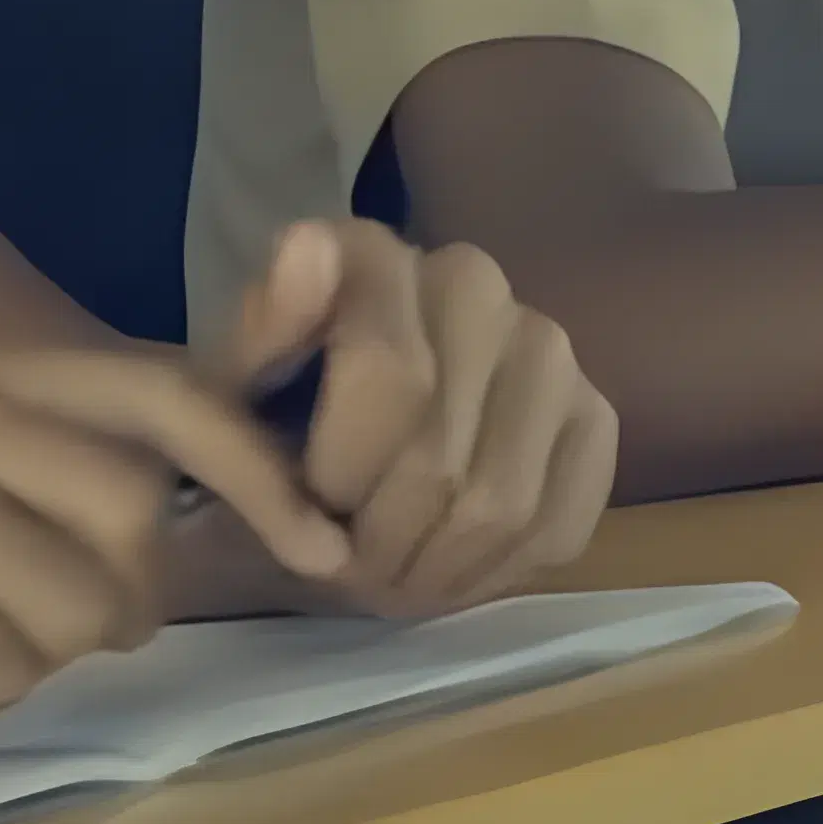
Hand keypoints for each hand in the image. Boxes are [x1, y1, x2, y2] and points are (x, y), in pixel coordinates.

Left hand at [203, 219, 617, 618]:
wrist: (340, 445)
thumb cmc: (274, 422)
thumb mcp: (228, 395)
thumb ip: (258, 337)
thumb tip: (307, 248)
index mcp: (370, 255)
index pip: (392, 376)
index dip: (340, 475)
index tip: (309, 503)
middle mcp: (472, 281)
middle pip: (440, 460)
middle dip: (381, 544)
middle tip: (347, 570)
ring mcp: (547, 349)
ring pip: (501, 503)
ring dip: (436, 571)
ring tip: (395, 575)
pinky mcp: (595, 417)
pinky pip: (559, 525)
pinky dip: (498, 572)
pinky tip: (453, 564)